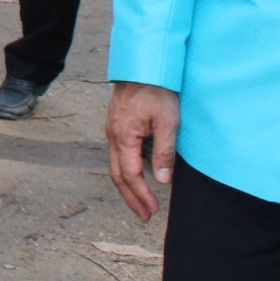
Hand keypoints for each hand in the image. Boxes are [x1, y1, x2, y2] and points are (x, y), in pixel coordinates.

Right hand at [107, 82, 179, 221]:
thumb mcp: (167, 121)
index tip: (153, 210)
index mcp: (123, 137)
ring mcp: (112, 129)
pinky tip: (137, 174)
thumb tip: (162, 180)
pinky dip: (126, 170)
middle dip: (131, 198)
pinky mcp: (116, 124)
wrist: (144, 65)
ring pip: (116, 165)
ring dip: (127, 186)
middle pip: (118, 175)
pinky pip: (118, 154)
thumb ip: (164, 152)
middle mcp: (113, 135)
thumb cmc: (156, 90)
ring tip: (140, 201)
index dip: (141, 195)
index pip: (130, 175)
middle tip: (144, 215)